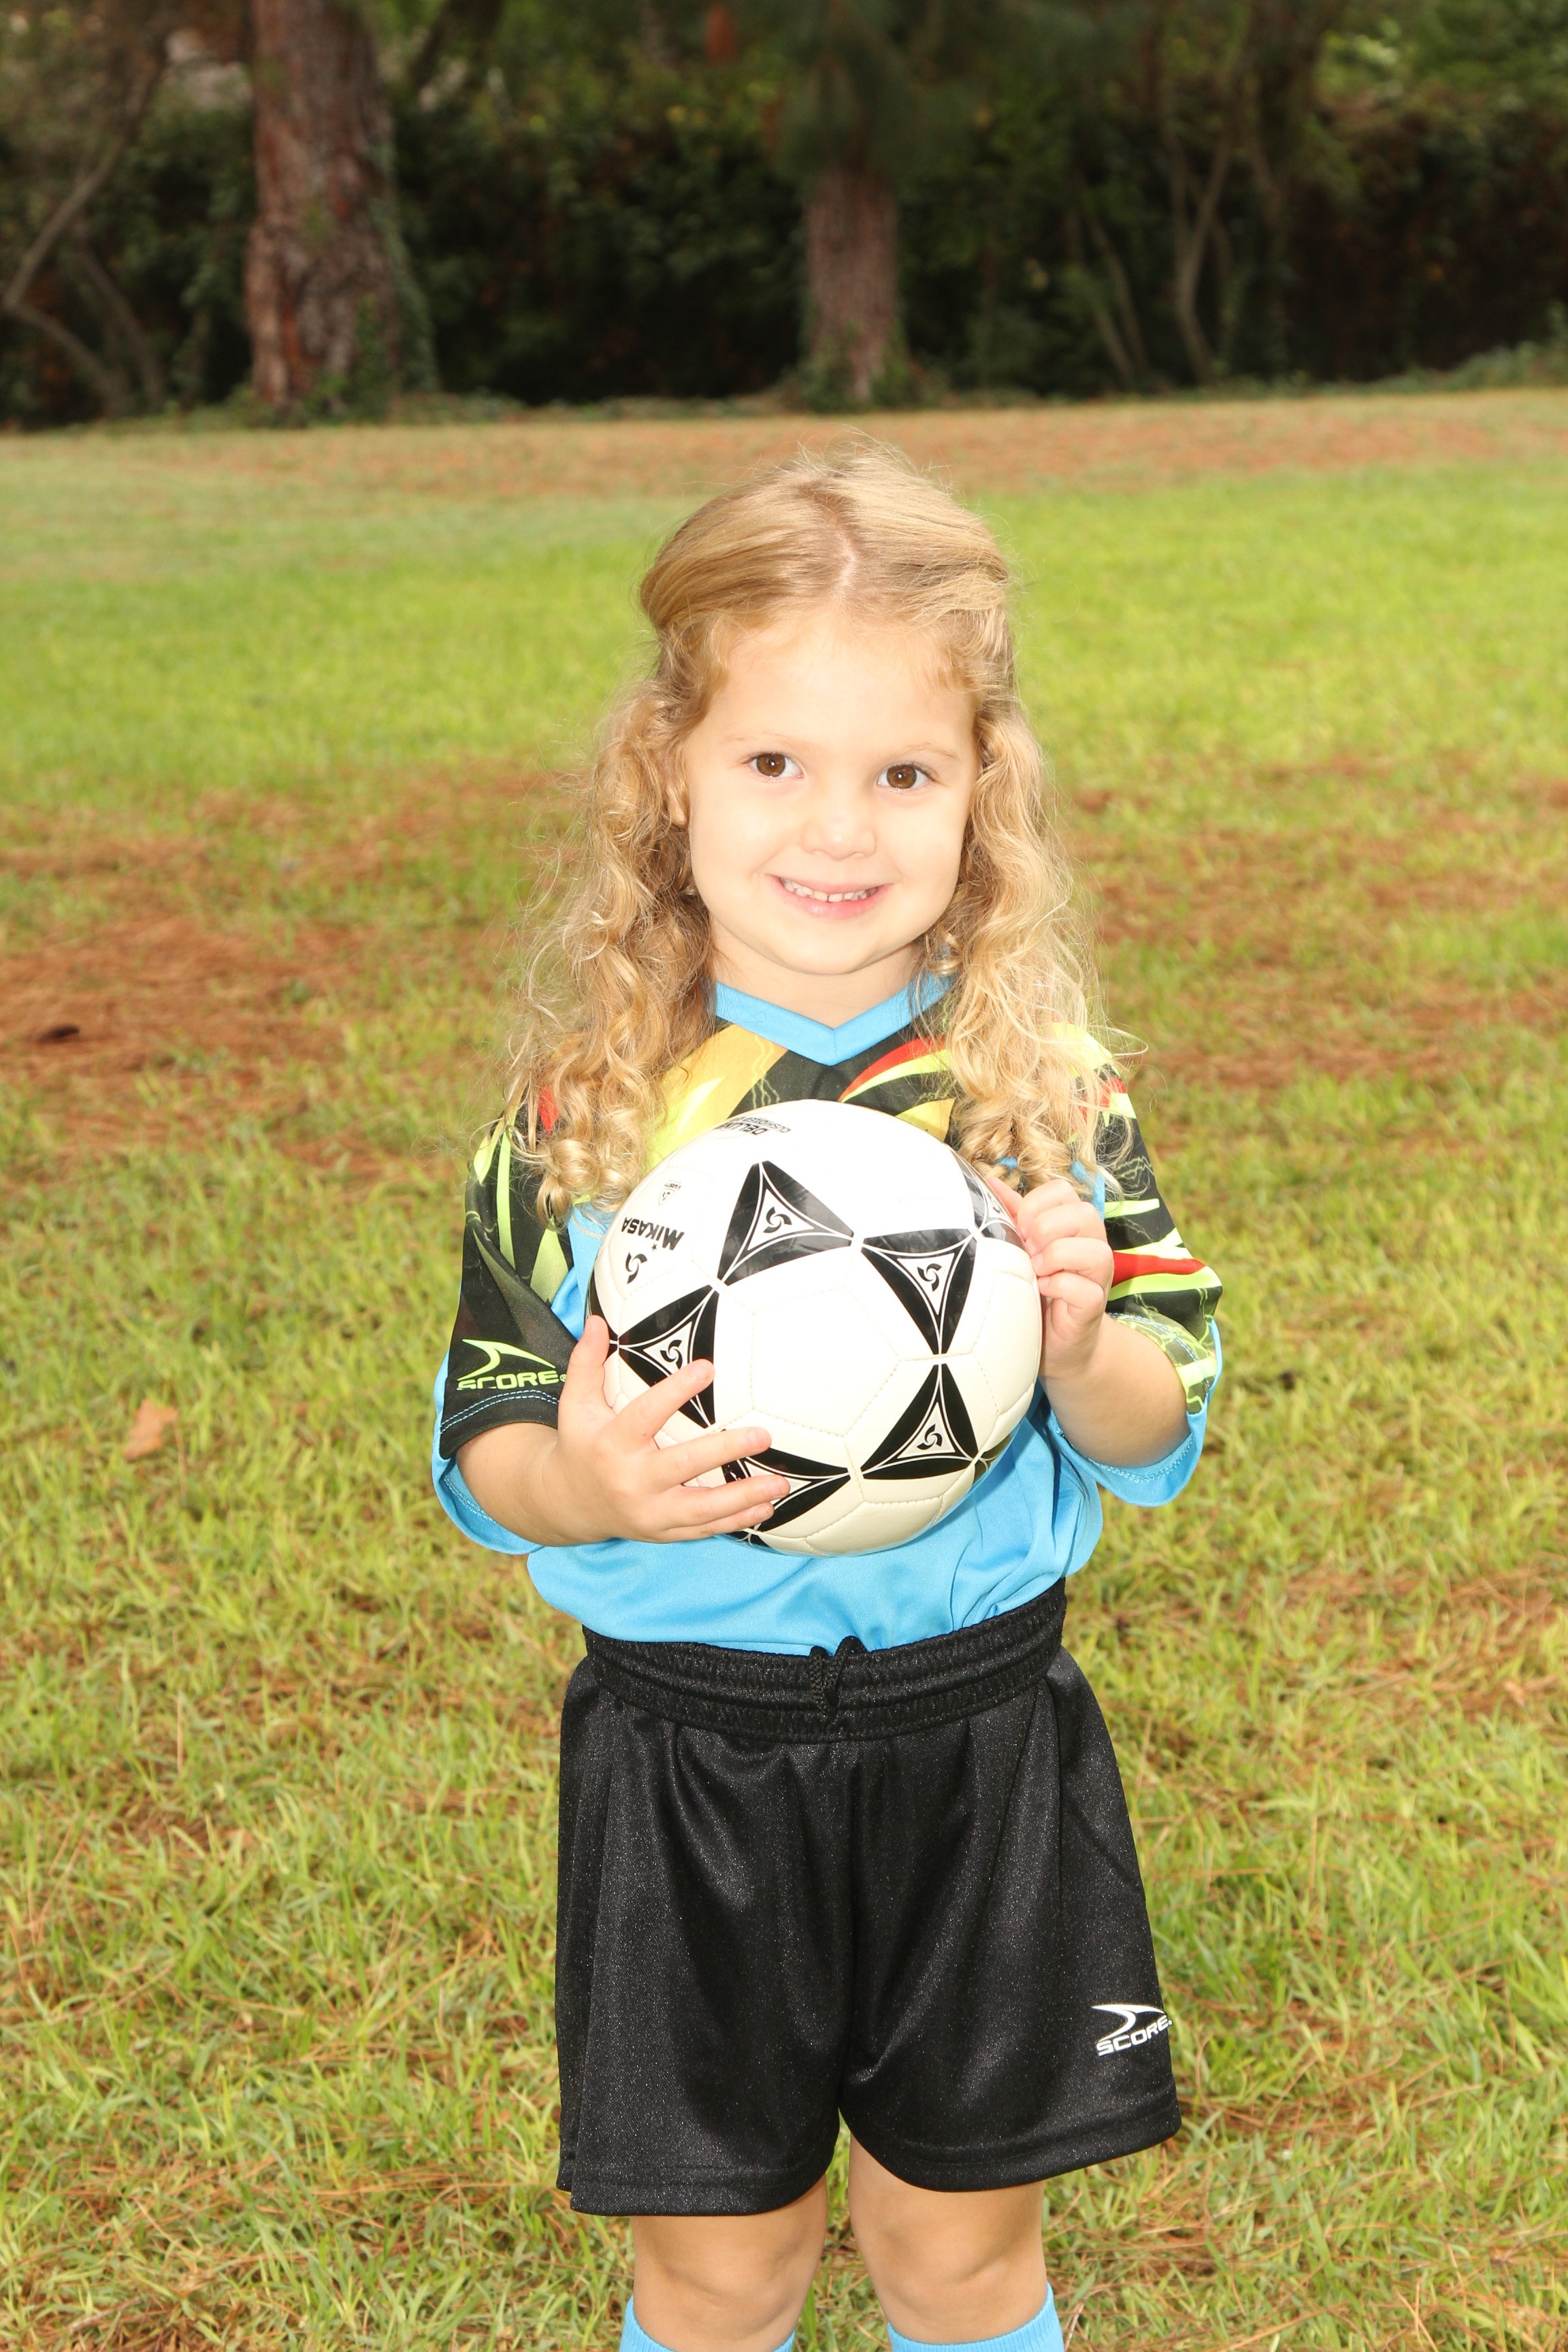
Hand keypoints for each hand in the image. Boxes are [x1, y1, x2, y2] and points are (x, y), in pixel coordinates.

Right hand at [534, 1317, 789, 1543]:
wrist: (568, 1504)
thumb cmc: (581, 1444)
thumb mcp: (575, 1404)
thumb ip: (585, 1362)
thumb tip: (595, 1320)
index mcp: (611, 1444)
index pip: (645, 1415)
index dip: (675, 1391)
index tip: (709, 1367)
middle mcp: (631, 1480)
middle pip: (682, 1465)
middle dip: (724, 1452)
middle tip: (762, 1435)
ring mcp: (648, 1511)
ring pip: (700, 1508)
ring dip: (743, 1497)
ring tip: (779, 1484)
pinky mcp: (661, 1531)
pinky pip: (702, 1528)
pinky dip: (735, 1520)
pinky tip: (766, 1508)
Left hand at [982, 1172, 1112, 1385]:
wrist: (1055, 1342)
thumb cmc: (1037, 1290)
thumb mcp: (1022, 1248)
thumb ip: (1013, 1215)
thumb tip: (989, 1181)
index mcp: (1074, 1223)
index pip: (1062, 1191)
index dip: (1036, 1206)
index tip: (1018, 1229)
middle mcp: (1094, 1243)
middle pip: (1083, 1213)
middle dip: (1045, 1230)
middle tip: (1027, 1252)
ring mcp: (1099, 1274)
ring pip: (1092, 1249)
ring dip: (1054, 1258)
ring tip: (1036, 1272)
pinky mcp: (1096, 1303)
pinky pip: (1082, 1287)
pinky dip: (1056, 1286)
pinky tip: (1042, 1291)